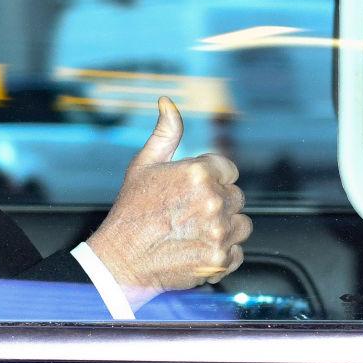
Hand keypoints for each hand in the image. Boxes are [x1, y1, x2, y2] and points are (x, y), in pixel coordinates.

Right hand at [85, 97, 250, 309]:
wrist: (121, 259)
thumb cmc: (130, 211)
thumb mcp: (143, 164)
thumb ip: (165, 132)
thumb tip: (168, 102)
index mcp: (198, 173)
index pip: (228, 169)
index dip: (211, 179)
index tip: (192, 190)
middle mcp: (213, 201)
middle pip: (236, 197)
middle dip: (217, 203)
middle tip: (187, 213)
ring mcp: (219, 231)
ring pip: (241, 224)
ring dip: (224, 228)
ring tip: (193, 231)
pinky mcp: (221, 259)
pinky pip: (238, 252)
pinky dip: (223, 253)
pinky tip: (197, 248)